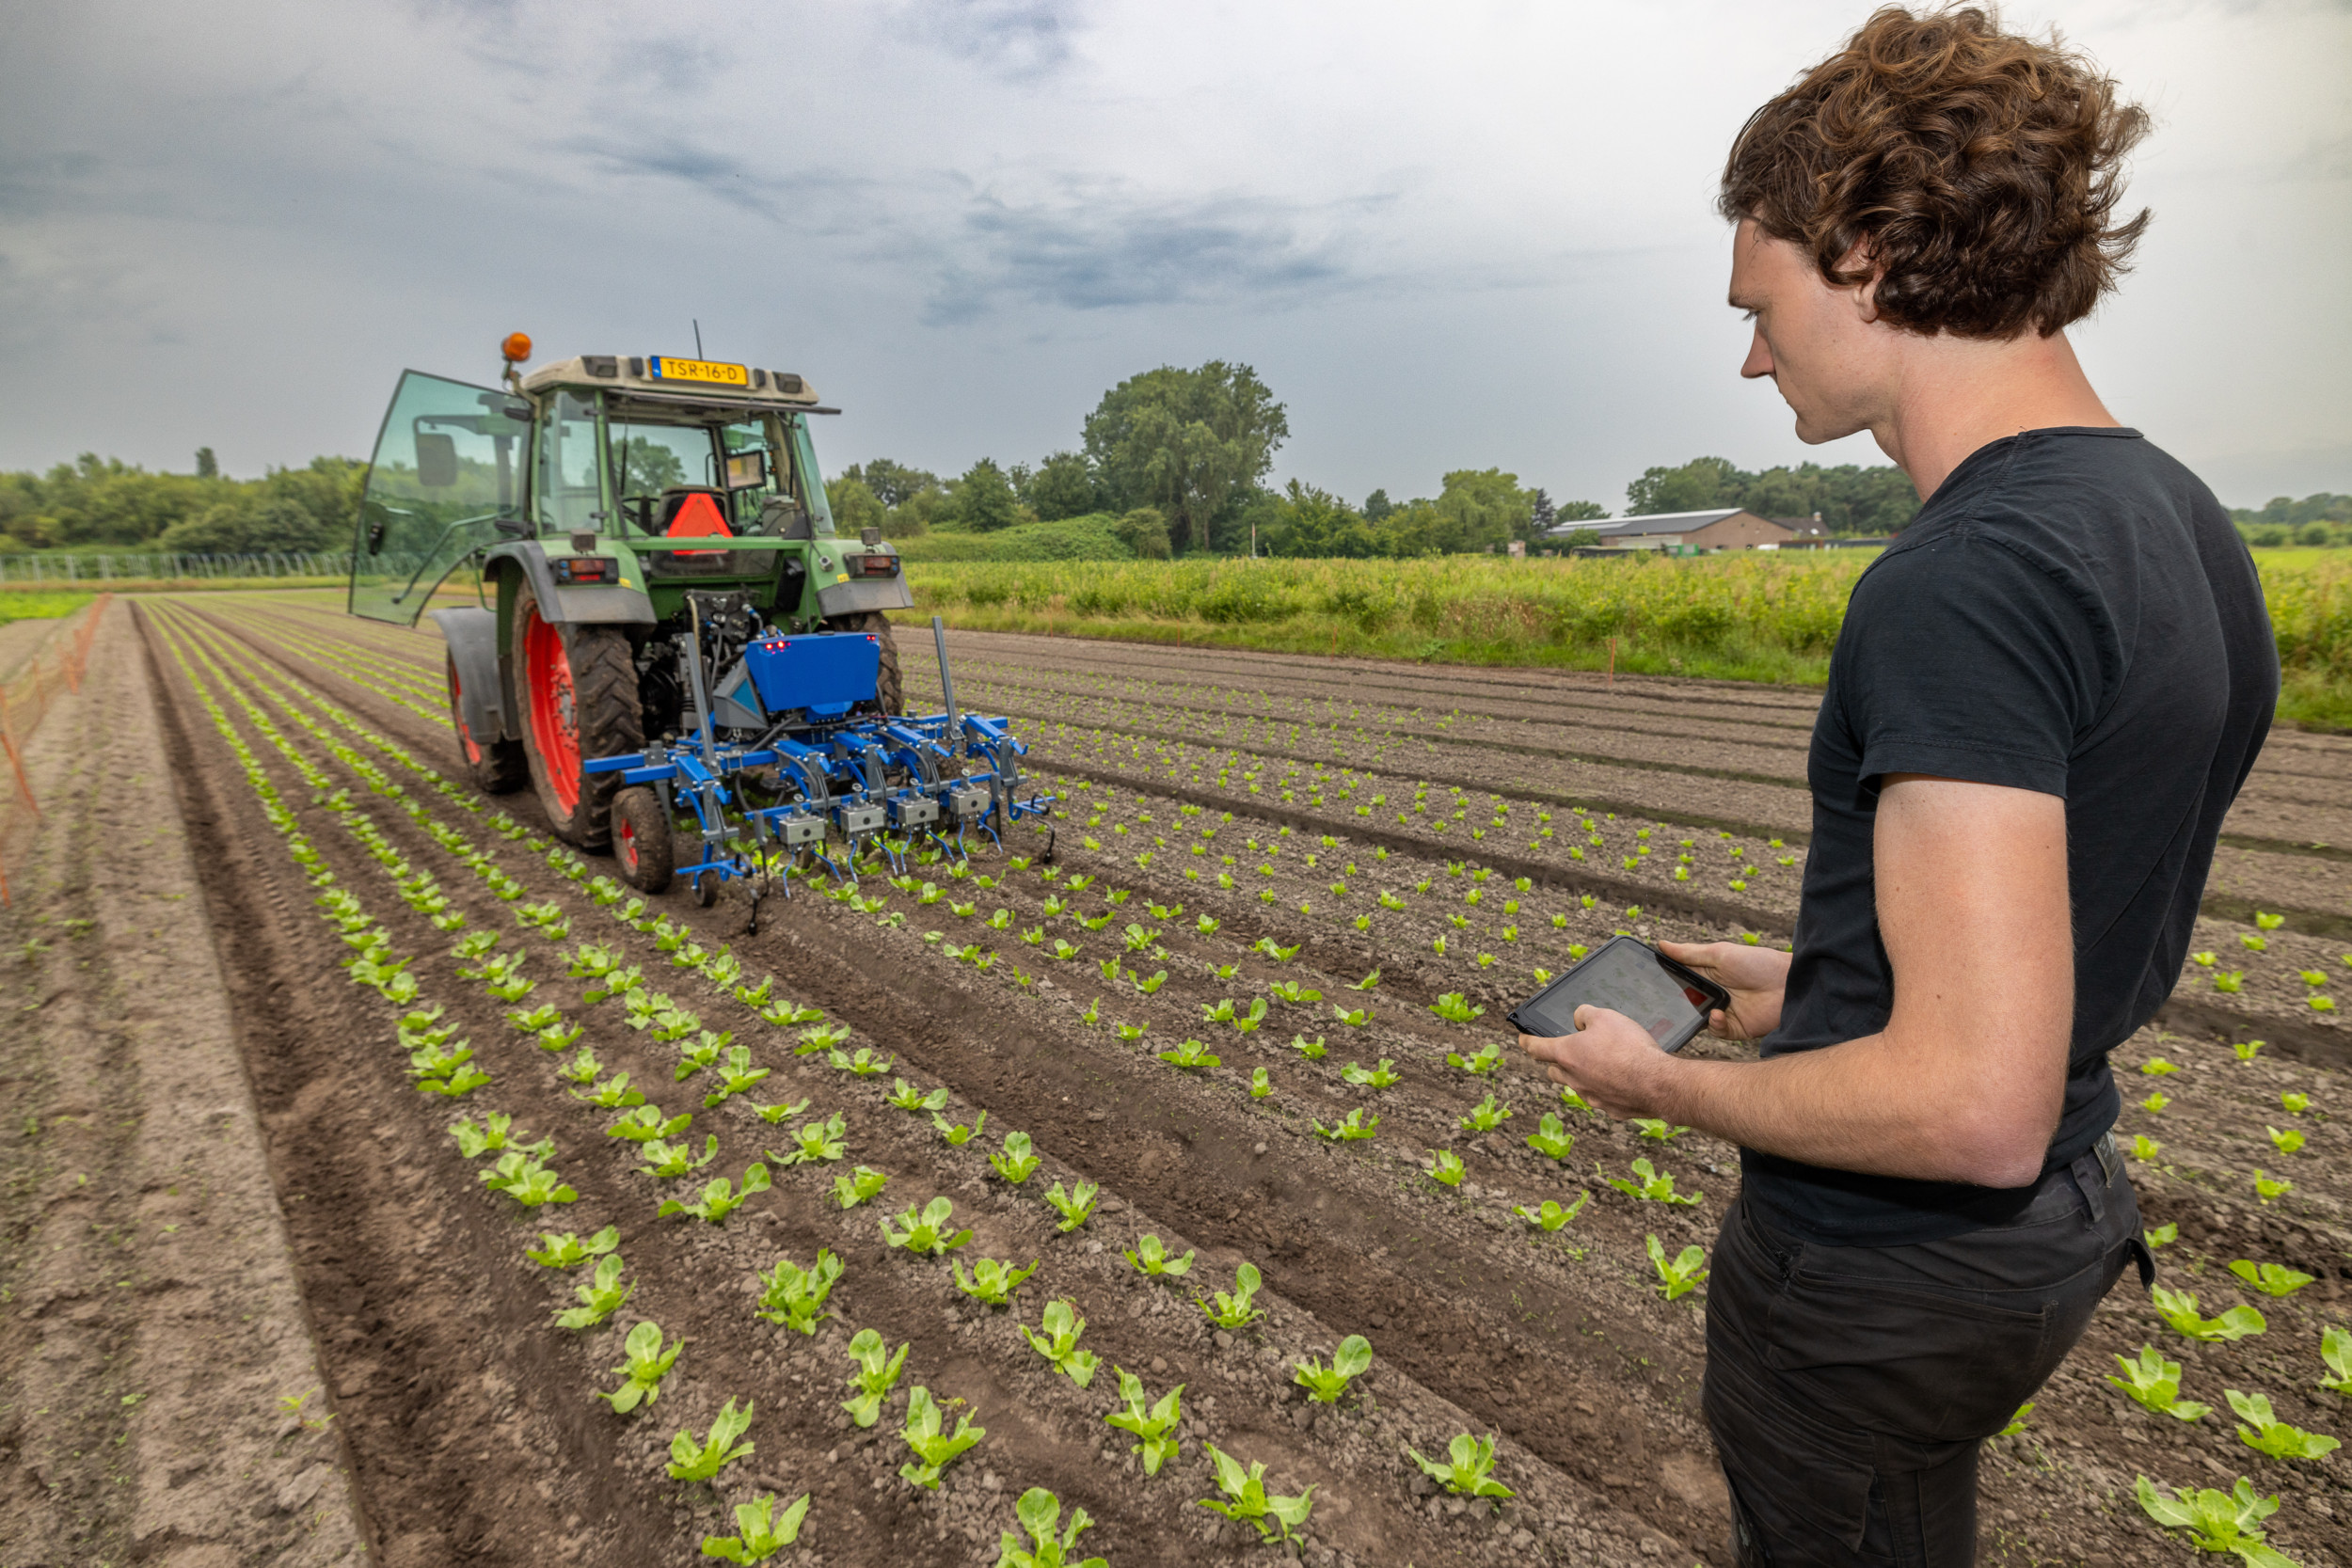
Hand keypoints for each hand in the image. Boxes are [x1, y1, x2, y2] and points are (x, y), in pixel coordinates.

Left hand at [1518, 1005, 1673, 1119]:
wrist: (1658, 1083)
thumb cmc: (1630, 1048)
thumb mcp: (1605, 1016)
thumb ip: (1585, 1014)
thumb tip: (1579, 1020)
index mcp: (1567, 1055)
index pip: (1536, 1048)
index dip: (1526, 1041)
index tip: (1522, 1039)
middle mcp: (1574, 1079)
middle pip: (1555, 1071)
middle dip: (1556, 1062)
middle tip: (1568, 1052)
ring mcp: (1591, 1097)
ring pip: (1577, 1085)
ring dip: (1582, 1075)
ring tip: (1600, 1063)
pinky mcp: (1611, 1109)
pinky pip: (1602, 1097)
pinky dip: (1605, 1088)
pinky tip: (1621, 1080)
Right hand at [1659, 940, 1788, 1040]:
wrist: (1789, 985)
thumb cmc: (1757, 963)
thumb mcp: (1720, 954)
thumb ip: (1690, 953)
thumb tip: (1661, 945)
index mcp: (1707, 975)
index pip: (1680, 980)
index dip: (1667, 982)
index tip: (1650, 982)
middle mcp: (1712, 995)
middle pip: (1685, 1002)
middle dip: (1675, 1003)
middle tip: (1664, 1003)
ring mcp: (1724, 1012)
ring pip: (1697, 1019)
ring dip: (1694, 1015)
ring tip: (1699, 1007)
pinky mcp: (1735, 1028)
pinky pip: (1716, 1031)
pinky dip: (1714, 1025)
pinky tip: (1718, 1015)